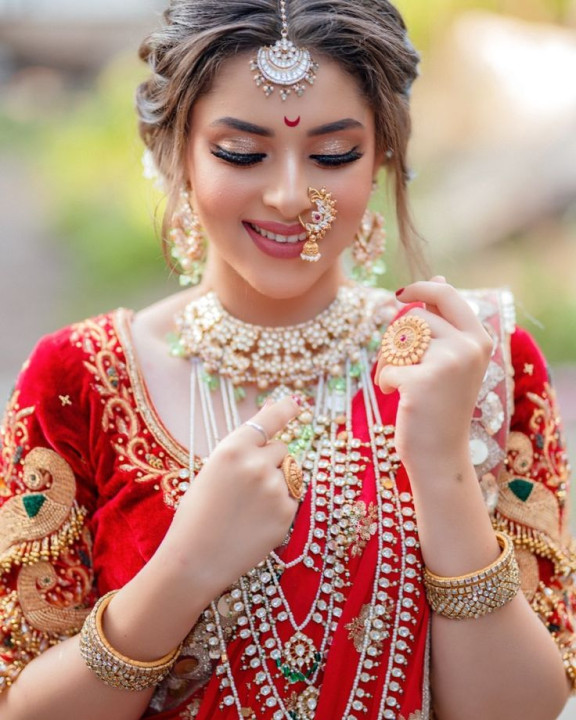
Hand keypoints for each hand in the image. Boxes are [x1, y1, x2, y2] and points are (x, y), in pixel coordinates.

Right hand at [166, 396, 300, 598]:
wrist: (194, 559)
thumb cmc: (197, 513)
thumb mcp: (212, 470)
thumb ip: (241, 448)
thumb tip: (269, 421)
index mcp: (233, 449)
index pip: (268, 419)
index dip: (285, 409)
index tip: (297, 403)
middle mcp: (257, 464)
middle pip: (282, 448)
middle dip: (271, 460)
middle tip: (248, 484)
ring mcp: (275, 489)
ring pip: (290, 473)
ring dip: (278, 481)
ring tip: (251, 505)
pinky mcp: (286, 513)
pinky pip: (293, 498)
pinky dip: (280, 505)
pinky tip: (257, 520)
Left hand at [375, 277, 493, 475]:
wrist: (441, 455)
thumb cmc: (441, 406)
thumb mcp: (452, 361)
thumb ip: (445, 322)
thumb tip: (438, 278)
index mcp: (479, 339)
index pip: (446, 295)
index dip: (420, 289)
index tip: (400, 295)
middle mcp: (468, 347)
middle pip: (414, 319)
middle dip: (397, 340)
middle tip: (400, 365)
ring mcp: (447, 362)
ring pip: (397, 342)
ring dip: (389, 362)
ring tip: (399, 384)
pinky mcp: (422, 380)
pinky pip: (387, 368)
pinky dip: (385, 383)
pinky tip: (398, 398)